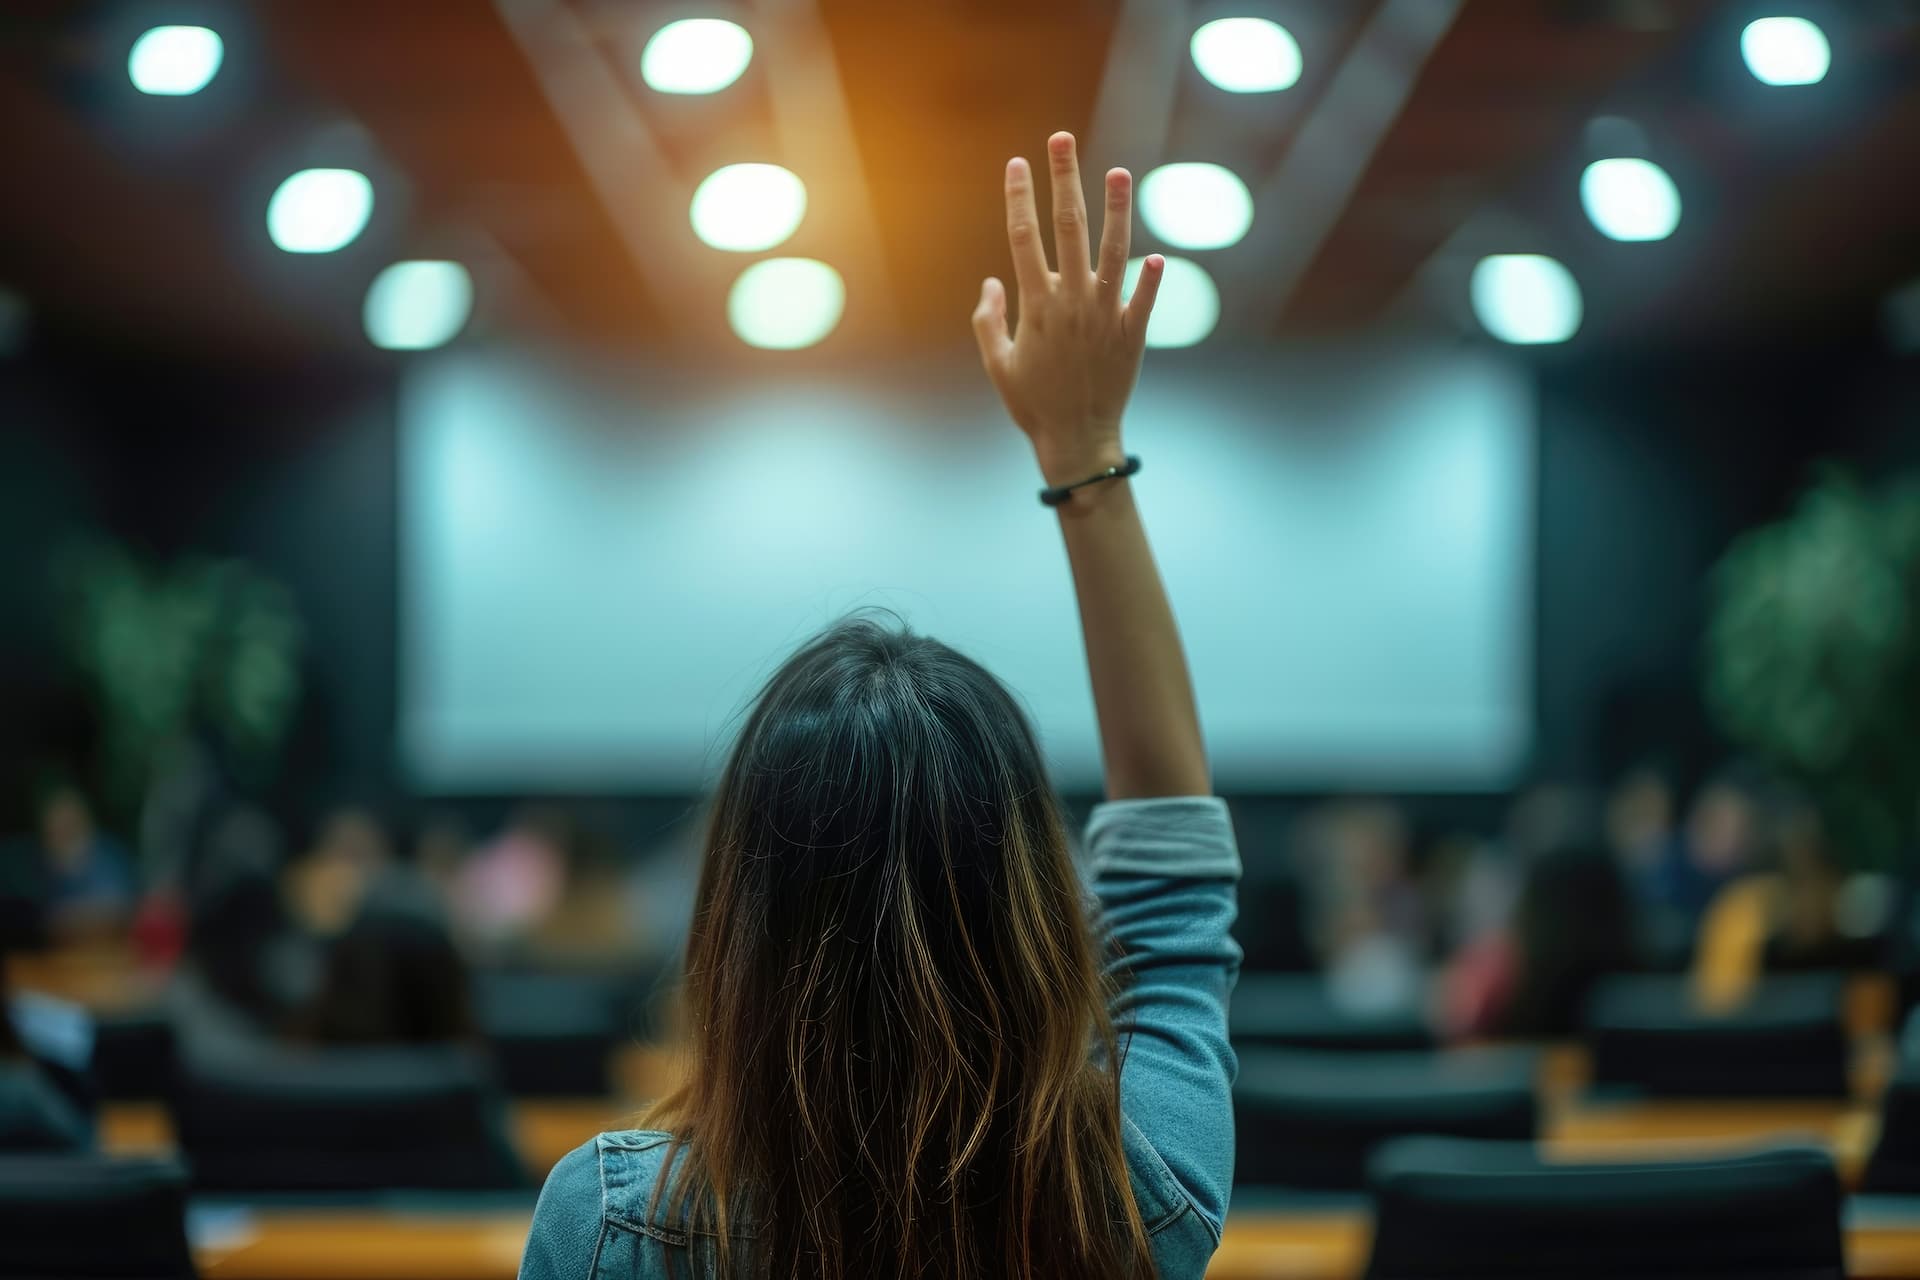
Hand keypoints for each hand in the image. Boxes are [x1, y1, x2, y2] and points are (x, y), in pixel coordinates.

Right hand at [971, 131, 1163, 485]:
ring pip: (1114, 252)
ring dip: (1117, 209)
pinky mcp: (1132, 336)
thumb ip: (989, 319)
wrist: (1076, 440)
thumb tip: (993, 280)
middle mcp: (1072, 303)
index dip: (1019, 196)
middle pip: (1068, 228)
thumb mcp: (996, 364)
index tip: (1017, 163)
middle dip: (1065, 179)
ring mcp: (1105, 317)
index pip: (1023, 237)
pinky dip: (1151, 279)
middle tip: (1063, 139)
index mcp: (1036, 306)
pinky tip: (1158, 254)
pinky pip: (1144, 301)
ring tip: (1119, 172)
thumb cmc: (1032, 403)